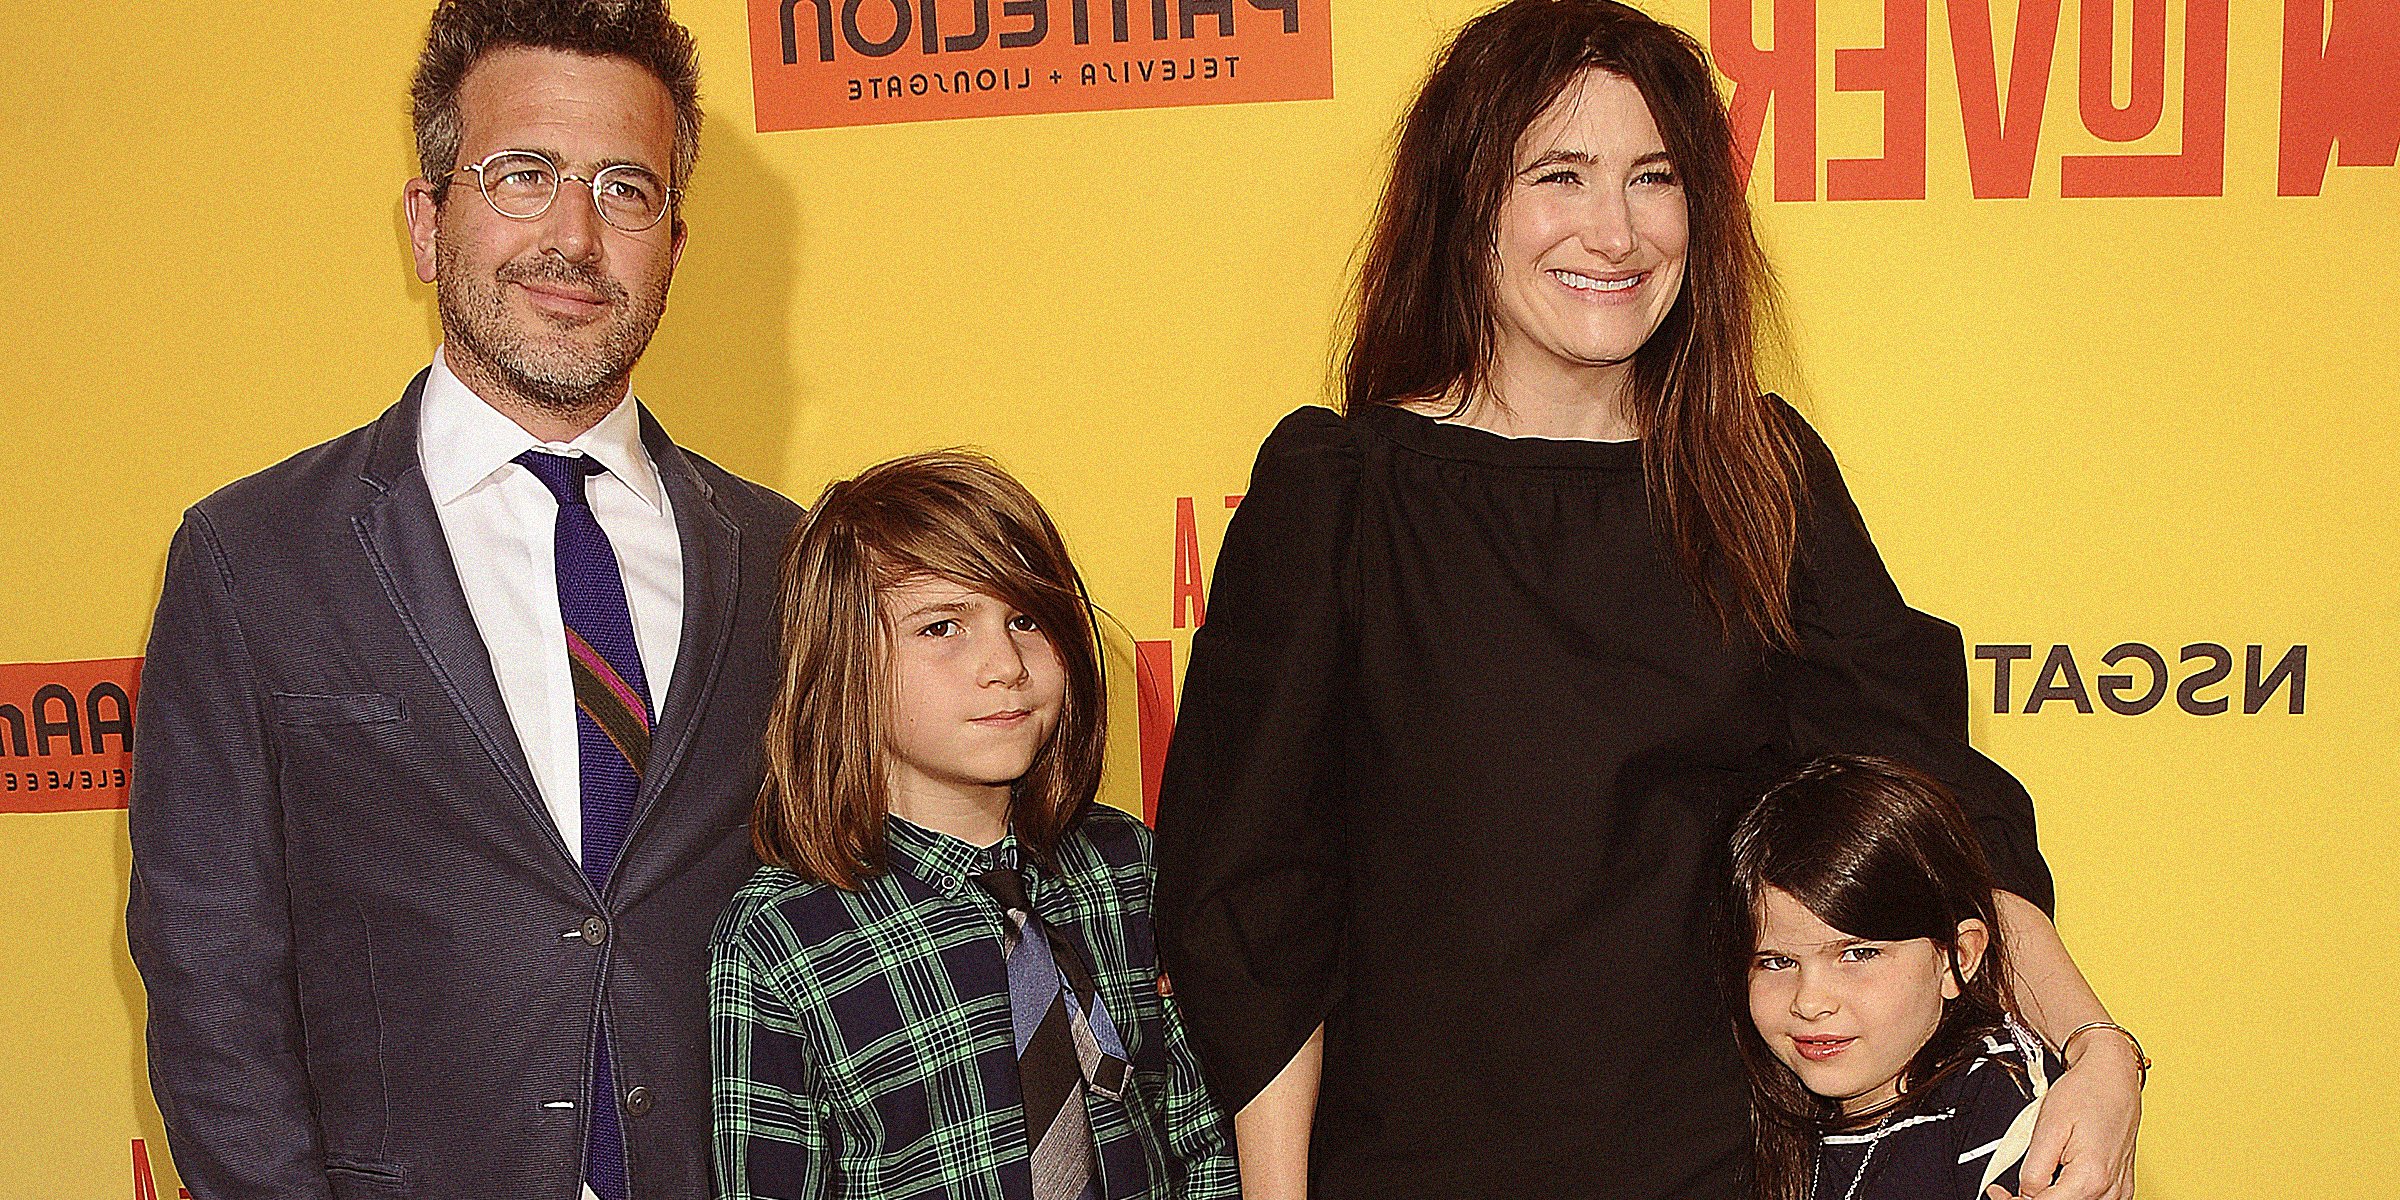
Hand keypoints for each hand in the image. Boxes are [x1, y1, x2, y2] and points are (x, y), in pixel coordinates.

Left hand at [2001, 1037, 2142, 1199]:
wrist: (2113, 1076)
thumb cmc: (2085, 1092)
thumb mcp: (2047, 1127)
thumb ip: (2033, 1168)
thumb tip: (2023, 1193)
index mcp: (2090, 1177)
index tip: (1997, 1192)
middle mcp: (2109, 1188)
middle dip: (2031, 1199)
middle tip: (2007, 1190)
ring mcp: (2119, 1189)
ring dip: (2053, 1197)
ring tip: (2034, 1181)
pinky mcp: (2122, 1185)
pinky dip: (2073, 1195)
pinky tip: (2058, 1182)